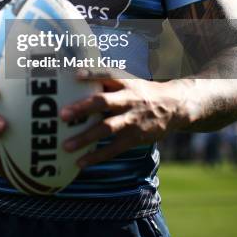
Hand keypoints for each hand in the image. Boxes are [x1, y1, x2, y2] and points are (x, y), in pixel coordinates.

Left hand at [60, 70, 183, 167]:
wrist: (174, 107)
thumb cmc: (141, 92)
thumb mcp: (129, 81)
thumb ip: (106, 81)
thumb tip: (75, 75)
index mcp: (125, 83)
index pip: (108, 75)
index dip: (93, 74)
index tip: (76, 76)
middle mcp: (128, 99)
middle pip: (104, 102)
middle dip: (82, 109)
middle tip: (62, 115)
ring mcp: (132, 120)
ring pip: (106, 128)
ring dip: (85, 137)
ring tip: (66, 146)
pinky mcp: (134, 138)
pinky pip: (113, 149)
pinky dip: (96, 156)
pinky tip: (80, 162)